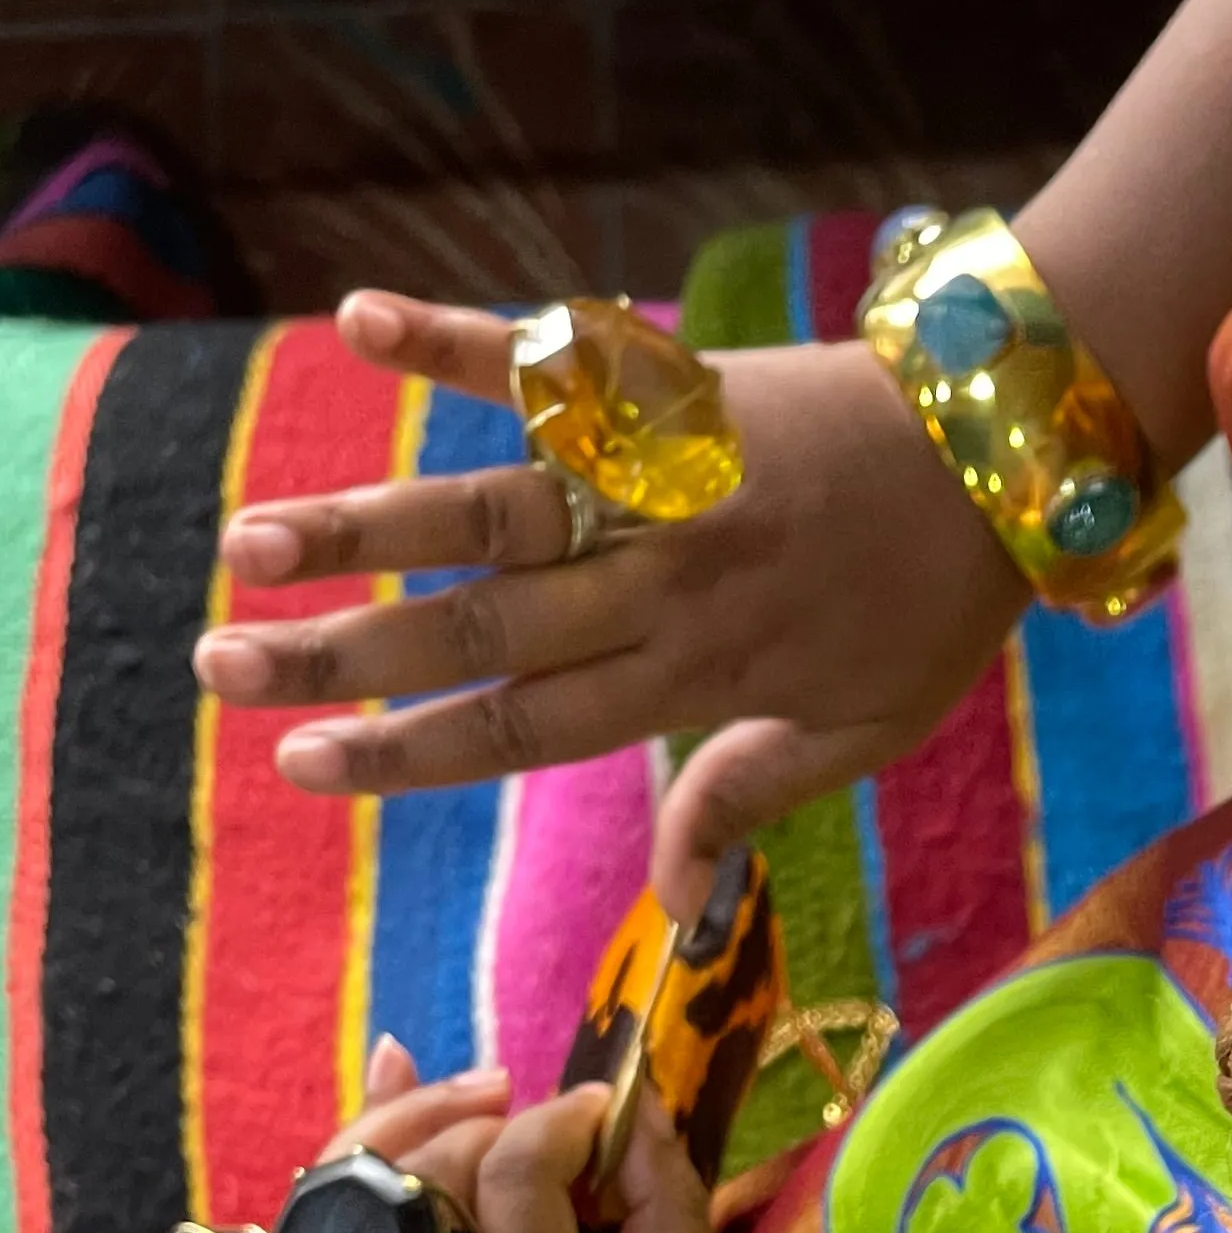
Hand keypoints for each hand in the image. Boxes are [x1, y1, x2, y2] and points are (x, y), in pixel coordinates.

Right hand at [190, 294, 1025, 916]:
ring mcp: (664, 478)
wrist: (1011, 444)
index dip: (408, 751)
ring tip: (249, 542)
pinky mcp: (673, 383)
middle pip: (478, 630)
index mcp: (700, 673)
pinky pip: (556, 363)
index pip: (526, 727)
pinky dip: (458, 340)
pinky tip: (356, 322)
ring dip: (360, 525)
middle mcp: (663, 581)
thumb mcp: (867, 732)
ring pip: (490, 511)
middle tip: (220, 668)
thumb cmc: (939, 599)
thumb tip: (675, 910)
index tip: (301, 766)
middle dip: (342, 655)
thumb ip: (750, 799)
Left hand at [332, 1041, 720, 1232]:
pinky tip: (403, 1077)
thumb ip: (668, 1230)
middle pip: (426, 1178)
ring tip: (494, 1097)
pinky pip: (330, 1222)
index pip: (514, 1189)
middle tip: (564, 1133)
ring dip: (421, 1123)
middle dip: (494, 1125)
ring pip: (355, 1189)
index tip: (609, 1114)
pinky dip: (362, 1146)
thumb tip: (634, 1108)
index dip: (560, 1122)